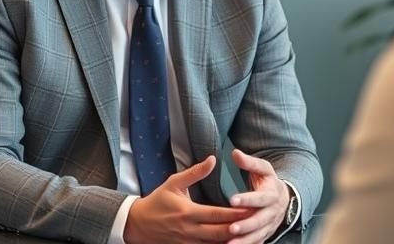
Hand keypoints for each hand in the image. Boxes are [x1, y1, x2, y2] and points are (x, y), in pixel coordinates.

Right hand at [123, 155, 250, 243]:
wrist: (137, 224)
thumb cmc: (157, 200)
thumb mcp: (174, 182)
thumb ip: (195, 172)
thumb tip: (213, 159)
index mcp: (187, 212)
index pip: (216, 214)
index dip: (234, 213)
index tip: (250, 208)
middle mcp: (189, 230)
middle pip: (219, 233)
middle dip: (238, 228)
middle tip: (256, 221)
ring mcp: (188, 242)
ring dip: (232, 240)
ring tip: (249, 233)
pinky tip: (234, 241)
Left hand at [227, 149, 290, 243]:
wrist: (284, 199)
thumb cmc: (269, 182)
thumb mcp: (263, 169)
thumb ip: (249, 162)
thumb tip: (235, 153)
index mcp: (271, 194)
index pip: (259, 198)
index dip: (247, 199)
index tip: (232, 200)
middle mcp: (272, 212)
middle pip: (259, 220)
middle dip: (246, 225)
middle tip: (231, 228)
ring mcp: (269, 225)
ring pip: (258, 235)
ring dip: (245, 240)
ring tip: (229, 243)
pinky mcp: (265, 234)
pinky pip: (256, 242)